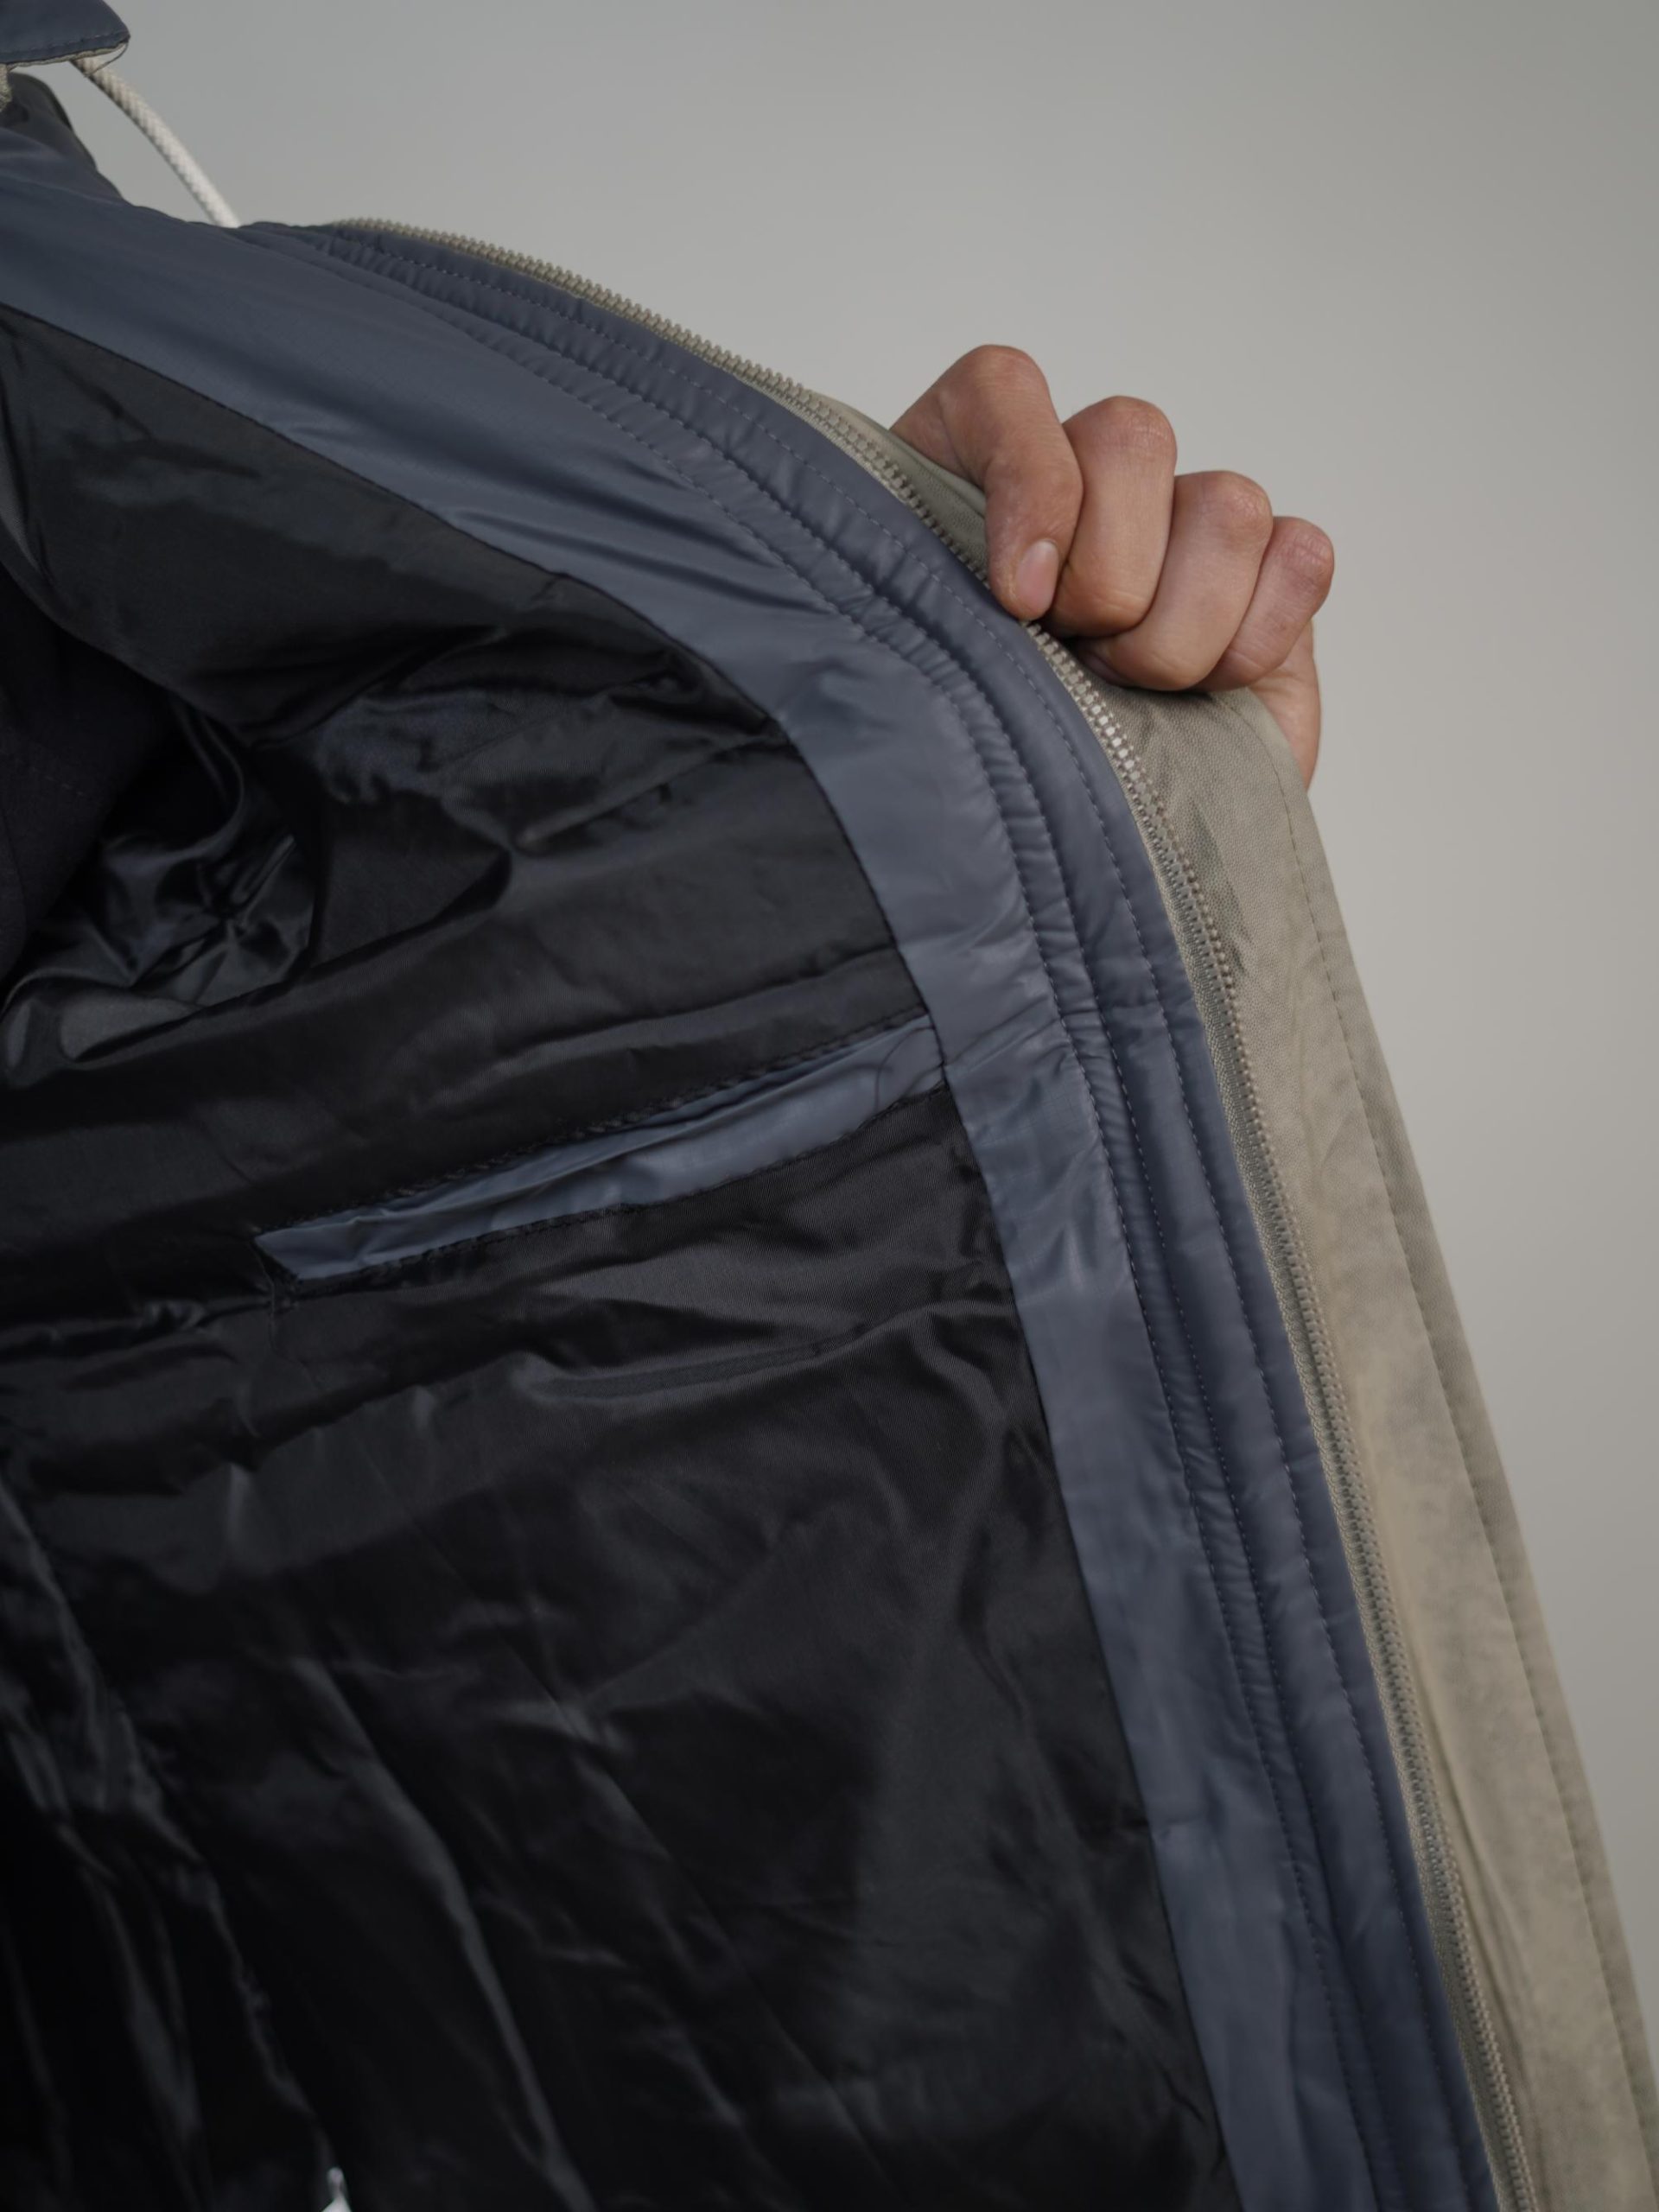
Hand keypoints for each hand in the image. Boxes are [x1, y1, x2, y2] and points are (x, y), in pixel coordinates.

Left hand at [892, 348, 1333, 784]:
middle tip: (1077, 658)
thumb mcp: (922, 680)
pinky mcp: (1270, 583)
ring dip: (1179, 628)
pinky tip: (1210, 690)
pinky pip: (1301, 555)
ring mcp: (1186, 528)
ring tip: (1133, 690)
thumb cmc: (976, 756)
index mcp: (978, 478)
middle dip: (1109, 578)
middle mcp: (1089, 483)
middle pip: (1130, 434)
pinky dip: (1260, 633)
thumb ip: (931, 608)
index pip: (1005, 389)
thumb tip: (1000, 595)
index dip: (1027, 481)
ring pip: (1225, 502)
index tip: (1017, 602)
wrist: (1062, 854)